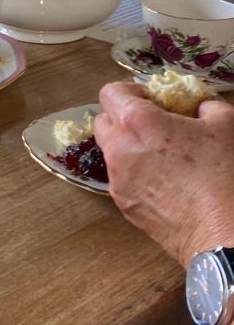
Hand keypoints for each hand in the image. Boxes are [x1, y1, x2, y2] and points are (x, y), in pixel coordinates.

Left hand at [94, 83, 233, 265]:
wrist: (222, 233)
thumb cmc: (224, 175)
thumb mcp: (226, 125)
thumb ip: (207, 105)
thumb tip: (200, 106)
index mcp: (135, 122)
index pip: (110, 92)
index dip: (129, 90)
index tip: (152, 98)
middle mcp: (118, 149)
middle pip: (103, 121)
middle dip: (123, 117)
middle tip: (154, 123)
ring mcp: (117, 180)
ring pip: (111, 152)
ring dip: (128, 145)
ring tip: (161, 154)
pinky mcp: (124, 206)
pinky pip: (121, 179)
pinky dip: (135, 172)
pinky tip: (164, 180)